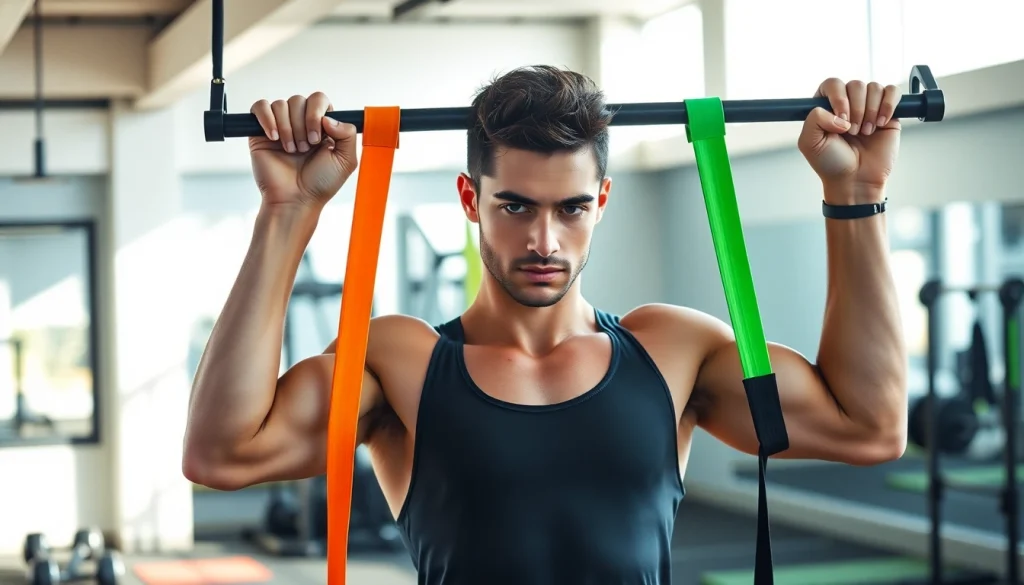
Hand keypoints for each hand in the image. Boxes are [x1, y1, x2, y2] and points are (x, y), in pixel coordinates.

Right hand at [249, 92, 358, 208]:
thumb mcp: (346, 160)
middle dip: (302, 124)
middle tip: (305, 148)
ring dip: (287, 128)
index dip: (316, 113)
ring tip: (291, 150)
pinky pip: (260, 107)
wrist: (295, 199)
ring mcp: (280, 126)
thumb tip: (327, 116)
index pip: (318, 100)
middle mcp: (300, 123)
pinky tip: (274, 138)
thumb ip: (348, 133)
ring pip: (280, 104)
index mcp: (321, 126)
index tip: (318, 138)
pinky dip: (267, 119)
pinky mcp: (260, 132)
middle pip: (298, 100)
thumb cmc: (320, 184)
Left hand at [797, 78, 901, 199]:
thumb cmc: (831, 163)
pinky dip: (888, 105)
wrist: (856, 179)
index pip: (832, 84)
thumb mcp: (809, 143)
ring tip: (865, 132)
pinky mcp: (888, 111)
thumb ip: (813, 119)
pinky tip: (881, 122)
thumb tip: (840, 113)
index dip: (838, 97)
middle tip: (852, 132)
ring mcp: (868, 106)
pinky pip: (893, 91)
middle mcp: (848, 102)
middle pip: (855, 85)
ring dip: (870, 111)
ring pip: (874, 87)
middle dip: (855, 109)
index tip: (841, 119)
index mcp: (826, 106)